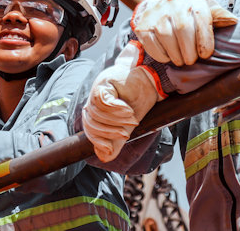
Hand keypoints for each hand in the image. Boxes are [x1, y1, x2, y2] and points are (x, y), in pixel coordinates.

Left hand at [82, 42, 158, 161]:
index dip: (98, 141)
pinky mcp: (103, 83)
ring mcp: (96, 91)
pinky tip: (128, 110)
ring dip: (116, 120)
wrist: (148, 81)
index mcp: (95, 112)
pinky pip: (103, 101)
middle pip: (91, 123)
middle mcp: (92, 102)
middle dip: (109, 132)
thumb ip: (116, 141)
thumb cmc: (138, 101)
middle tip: (126, 134)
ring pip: (97, 113)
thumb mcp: (127, 125)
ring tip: (132, 119)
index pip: (90, 130)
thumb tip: (104, 157)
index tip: (110, 148)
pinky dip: (116, 108)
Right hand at [131, 0, 236, 65]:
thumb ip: (220, 16)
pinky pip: (151, 44)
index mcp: (193, 0)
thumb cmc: (191, 12)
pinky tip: (168, 56)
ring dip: (176, 55)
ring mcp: (156, 14)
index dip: (205, 40)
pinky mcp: (143, 25)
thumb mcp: (207, 10)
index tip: (205, 54)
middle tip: (192, 60)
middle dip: (190, 51)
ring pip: (166, 37)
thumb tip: (233, 21)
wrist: (162, 7)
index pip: (201, 19)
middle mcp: (173, 4)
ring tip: (181, 60)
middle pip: (183, 30)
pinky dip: (161, 55)